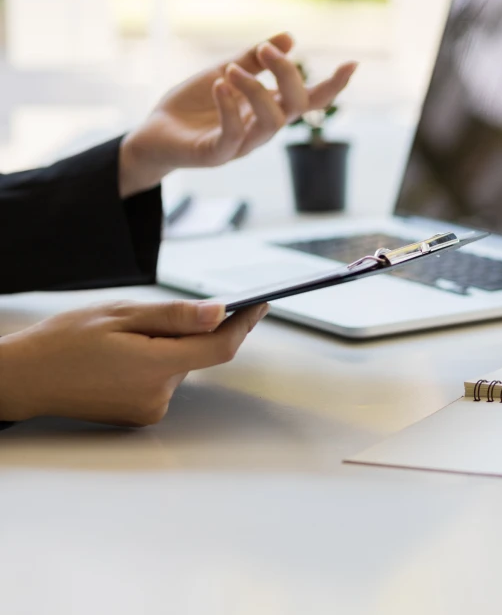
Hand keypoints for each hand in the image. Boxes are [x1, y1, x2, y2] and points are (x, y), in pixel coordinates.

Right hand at [0, 301, 268, 425]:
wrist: (25, 378)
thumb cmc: (64, 341)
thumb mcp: (119, 314)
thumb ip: (174, 316)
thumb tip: (220, 312)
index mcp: (155, 365)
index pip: (220, 346)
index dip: (245, 323)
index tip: (259, 302)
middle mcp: (159, 394)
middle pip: (199, 354)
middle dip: (189, 331)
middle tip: (152, 317)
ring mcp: (152, 408)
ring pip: (181, 366)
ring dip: (168, 348)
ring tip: (124, 339)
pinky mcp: (144, 414)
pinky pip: (164, 381)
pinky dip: (155, 363)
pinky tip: (122, 358)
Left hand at [119, 32, 357, 196]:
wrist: (154, 134)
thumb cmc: (191, 106)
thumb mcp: (223, 73)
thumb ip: (253, 59)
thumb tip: (288, 37)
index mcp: (268, 109)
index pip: (310, 101)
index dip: (333, 86)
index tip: (353, 64)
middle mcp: (262, 129)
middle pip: (296, 107)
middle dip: (288, 75)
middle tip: (268, 50)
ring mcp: (242, 145)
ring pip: (272, 123)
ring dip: (257, 91)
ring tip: (232, 70)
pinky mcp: (216, 155)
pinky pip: (233, 136)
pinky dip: (230, 108)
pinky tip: (220, 85)